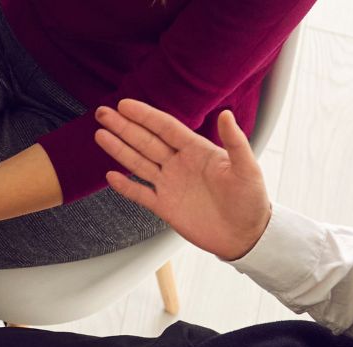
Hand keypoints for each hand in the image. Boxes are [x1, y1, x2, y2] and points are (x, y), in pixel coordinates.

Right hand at [94, 99, 271, 260]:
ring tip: (100, 135)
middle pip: (146, 141)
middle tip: (103, 113)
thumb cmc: (251, 201)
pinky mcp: (165, 207)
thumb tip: (226, 114)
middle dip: (124, 127)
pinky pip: (140, 194)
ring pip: (138, 163)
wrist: (245, 236)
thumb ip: (235, 142)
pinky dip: (125, 186)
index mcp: (197, 151)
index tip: (125, 105)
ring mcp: (170, 185)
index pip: (165, 128)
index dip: (145, 116)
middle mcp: (180, 164)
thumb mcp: (247, 169)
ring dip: (119, 149)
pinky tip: (110, 176)